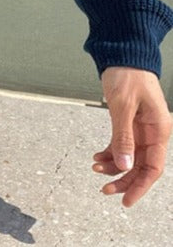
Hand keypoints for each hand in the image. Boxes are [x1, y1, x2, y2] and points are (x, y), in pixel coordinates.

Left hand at [93, 66, 170, 205]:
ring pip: (130, 156)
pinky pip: (122, 144)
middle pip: (141, 165)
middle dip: (124, 179)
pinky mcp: (130, 122)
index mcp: (158, 129)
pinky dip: (111, 152)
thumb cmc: (127, 75)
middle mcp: (153, 132)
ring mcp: (142, 128)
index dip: (140, 186)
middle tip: (104, 189)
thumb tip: (124, 165)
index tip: (126, 199)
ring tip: (95, 167)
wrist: (123, 54)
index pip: (153, 167)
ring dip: (114, 165)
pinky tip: (97, 156)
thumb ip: (123, 136)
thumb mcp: (122, 106)